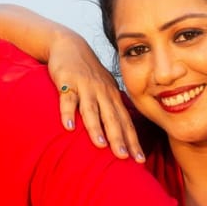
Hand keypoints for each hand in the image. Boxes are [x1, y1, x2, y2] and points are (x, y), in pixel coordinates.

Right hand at [45, 31, 142, 160]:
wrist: (70, 45)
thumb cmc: (88, 73)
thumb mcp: (105, 88)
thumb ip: (112, 107)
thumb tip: (123, 132)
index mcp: (112, 96)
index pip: (126, 122)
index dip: (133, 141)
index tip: (140, 160)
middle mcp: (102, 92)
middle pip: (112, 118)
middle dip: (119, 139)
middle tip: (124, 158)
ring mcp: (85, 87)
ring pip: (92, 110)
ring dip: (96, 128)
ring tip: (100, 146)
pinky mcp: (66, 82)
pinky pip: (67, 99)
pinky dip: (67, 113)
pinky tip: (68, 127)